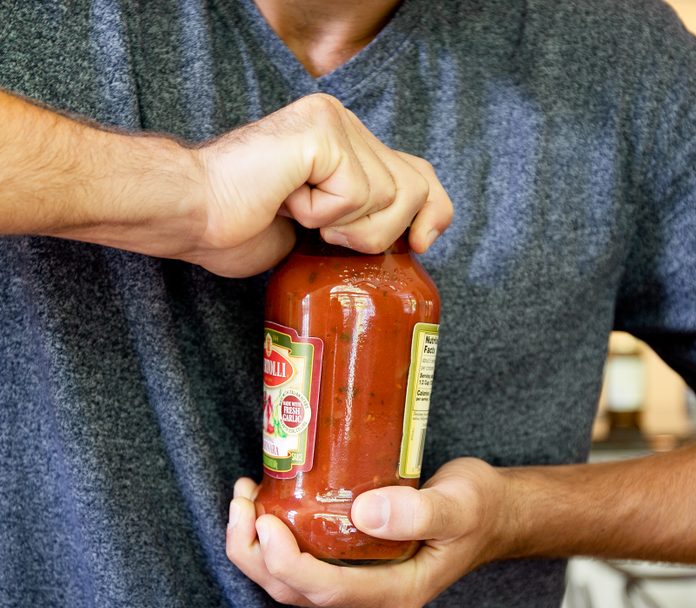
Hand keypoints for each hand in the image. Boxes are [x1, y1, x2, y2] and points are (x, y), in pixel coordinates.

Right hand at [189, 93, 452, 276]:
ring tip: (300, 216)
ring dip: (347, 229)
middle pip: (415, 187)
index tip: (421, 244)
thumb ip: (359, 217)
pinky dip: (322, 215)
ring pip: (390, 196)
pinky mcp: (321, 134)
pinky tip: (288, 202)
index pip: (419, 171)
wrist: (191, 214)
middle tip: (327, 236)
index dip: (433, 211)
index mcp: (346, 143)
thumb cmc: (239, 225)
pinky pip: (355, 194)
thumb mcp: (318, 229)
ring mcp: (334, 123)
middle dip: (381, 232)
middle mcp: (345, 123)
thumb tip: (409, 237)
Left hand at [225, 458, 509, 607]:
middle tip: (242, 502)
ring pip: (293, 579)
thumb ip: (420, 512)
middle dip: (257, 553)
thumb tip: (365, 514)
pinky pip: (304, 557)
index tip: (265, 519)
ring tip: (245, 498)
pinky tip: (268, 501)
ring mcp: (360, 577)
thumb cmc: (479, 507)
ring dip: (258, 546)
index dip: (287, 561)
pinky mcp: (353, 557)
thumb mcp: (460, 504)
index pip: (327, 590)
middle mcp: (372, 592)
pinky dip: (277, 536)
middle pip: (297, 591)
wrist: (492, 512)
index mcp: (397, 590)